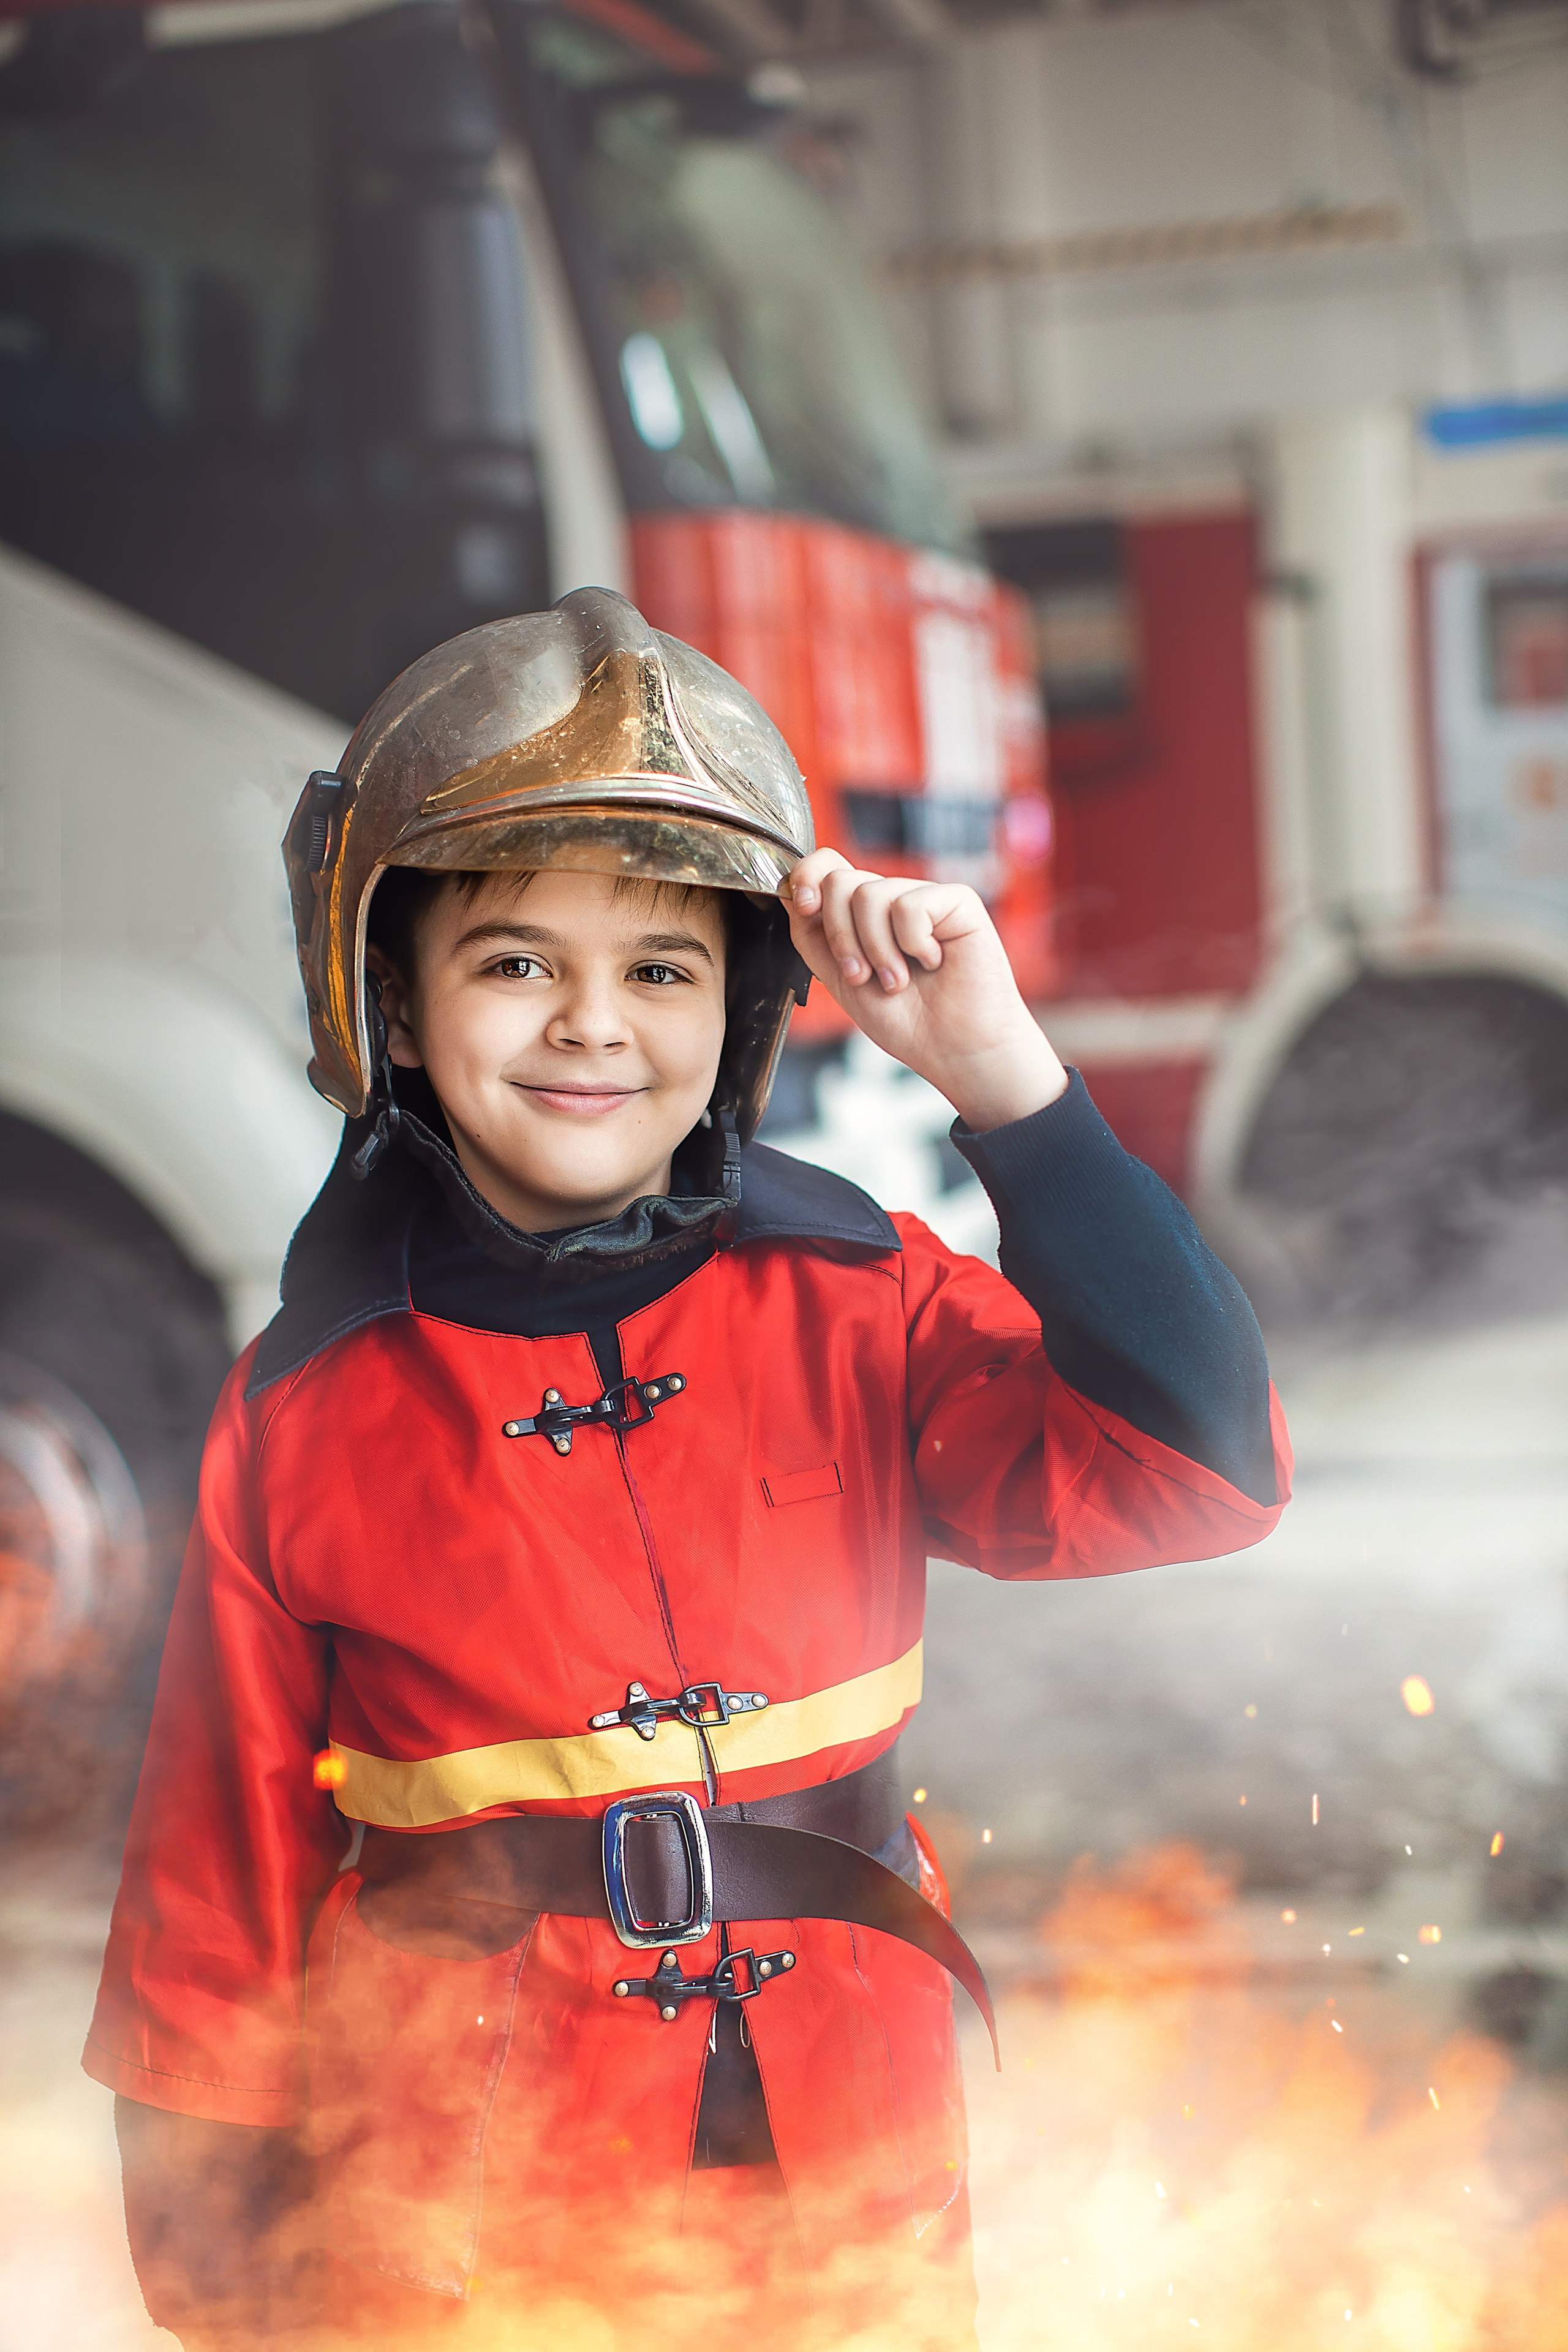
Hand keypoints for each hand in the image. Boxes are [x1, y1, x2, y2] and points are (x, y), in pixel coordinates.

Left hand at [783, 850, 1066, 1132]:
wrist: (955, 1050)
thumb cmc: (908, 1022)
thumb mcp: (841, 981)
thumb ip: (813, 938)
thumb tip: (791, 894)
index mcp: (864, 916)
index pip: (827, 868)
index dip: (807, 877)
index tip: (805, 908)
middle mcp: (893, 900)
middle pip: (841, 882)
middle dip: (841, 937)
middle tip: (864, 976)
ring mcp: (925, 897)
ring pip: (870, 895)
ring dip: (877, 951)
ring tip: (900, 981)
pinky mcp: (957, 901)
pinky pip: (910, 905)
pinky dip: (913, 944)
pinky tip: (933, 962)